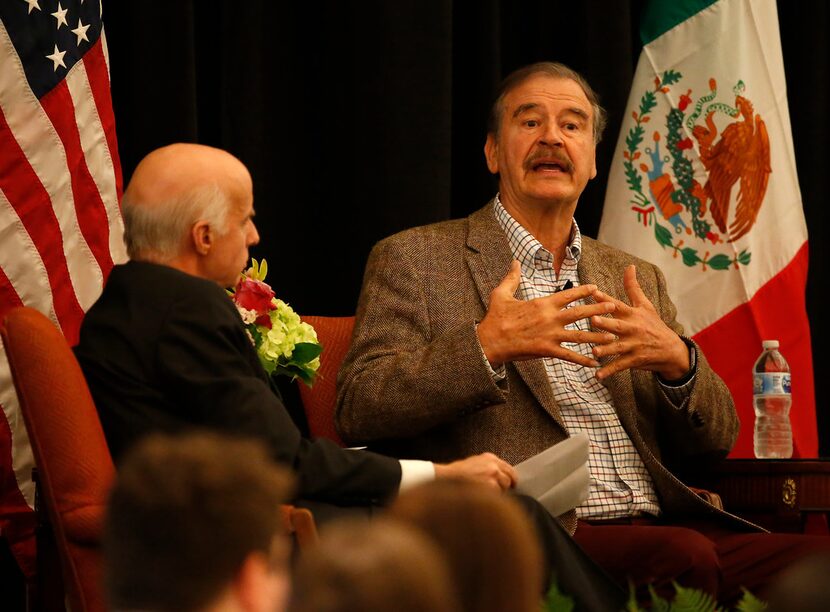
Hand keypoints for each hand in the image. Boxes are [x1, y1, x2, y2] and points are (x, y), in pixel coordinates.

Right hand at [434, 452, 517, 491]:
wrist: (445, 478)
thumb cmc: (455, 474)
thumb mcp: (473, 464)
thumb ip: (487, 468)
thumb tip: (498, 477)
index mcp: (489, 458)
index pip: (509, 468)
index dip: (511, 478)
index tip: (513, 484)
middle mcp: (493, 465)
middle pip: (509, 479)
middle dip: (504, 487)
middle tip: (496, 492)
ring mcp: (493, 475)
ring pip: (504, 489)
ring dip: (496, 494)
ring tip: (482, 494)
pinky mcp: (491, 486)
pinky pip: (497, 497)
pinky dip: (490, 499)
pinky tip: (480, 498)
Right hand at [476, 260, 615, 367]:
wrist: (489, 341)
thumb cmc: (495, 318)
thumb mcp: (501, 294)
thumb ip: (512, 278)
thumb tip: (515, 261)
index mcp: (543, 303)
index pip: (569, 294)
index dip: (584, 291)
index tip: (596, 288)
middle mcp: (551, 318)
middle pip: (580, 312)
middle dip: (598, 309)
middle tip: (614, 307)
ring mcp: (550, 335)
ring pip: (580, 335)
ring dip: (597, 336)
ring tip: (612, 336)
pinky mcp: (547, 350)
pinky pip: (569, 356)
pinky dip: (583, 360)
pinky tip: (594, 363)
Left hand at [590, 265, 689, 380]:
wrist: (672, 350)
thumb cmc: (653, 324)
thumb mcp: (645, 305)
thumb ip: (633, 287)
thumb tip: (629, 266)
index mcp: (633, 314)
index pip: (618, 305)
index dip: (606, 299)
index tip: (593, 292)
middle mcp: (633, 329)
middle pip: (617, 325)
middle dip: (606, 323)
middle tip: (593, 319)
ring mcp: (634, 345)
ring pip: (618, 347)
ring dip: (606, 349)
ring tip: (594, 351)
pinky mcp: (635, 360)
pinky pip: (620, 366)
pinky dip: (609, 371)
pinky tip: (597, 376)